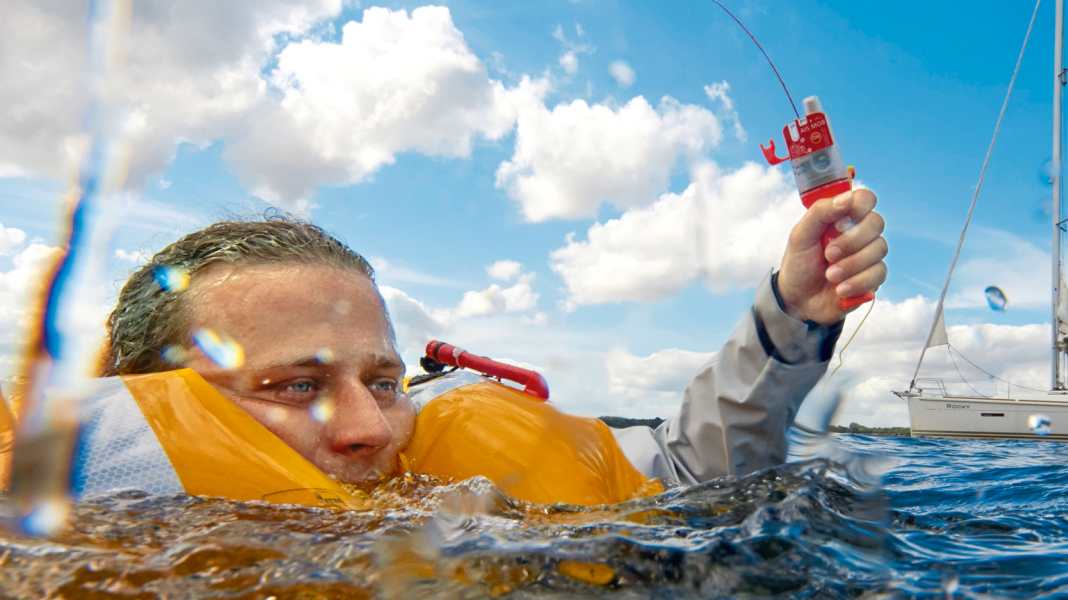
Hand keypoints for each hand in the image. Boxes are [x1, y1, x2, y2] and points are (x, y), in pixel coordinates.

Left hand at [777, 188, 886, 324]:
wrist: (798, 300)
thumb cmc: (799, 264)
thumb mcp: (800, 235)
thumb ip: (820, 212)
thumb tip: (846, 198)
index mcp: (842, 217)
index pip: (865, 199)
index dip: (859, 206)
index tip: (838, 224)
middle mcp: (859, 232)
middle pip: (876, 223)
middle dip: (851, 241)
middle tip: (828, 254)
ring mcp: (868, 255)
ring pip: (879, 249)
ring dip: (851, 264)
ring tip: (829, 275)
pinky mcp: (873, 277)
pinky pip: (878, 273)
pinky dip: (856, 282)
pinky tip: (840, 289)